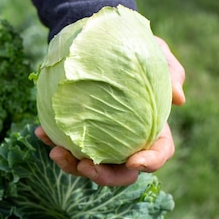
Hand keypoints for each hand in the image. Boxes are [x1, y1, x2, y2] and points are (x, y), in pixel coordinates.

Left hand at [36, 35, 185, 186]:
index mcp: (152, 130)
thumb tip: (178, 98)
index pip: (158, 154)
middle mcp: (126, 143)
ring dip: (71, 166)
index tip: (133, 161)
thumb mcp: (158, 52)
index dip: (150, 163)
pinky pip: (64, 146)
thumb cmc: (135, 48)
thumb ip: (171, 71)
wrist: (101, 41)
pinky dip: (52, 143)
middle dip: (103, 176)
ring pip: (88, 166)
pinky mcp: (76, 135)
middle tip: (85, 165)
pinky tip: (40, 132)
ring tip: (56, 152)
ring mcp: (100, 142)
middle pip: (120, 173)